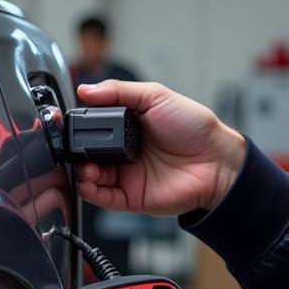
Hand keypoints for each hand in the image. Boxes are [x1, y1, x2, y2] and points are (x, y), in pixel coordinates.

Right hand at [75, 80, 245, 215]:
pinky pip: (104, 199)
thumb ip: (119, 91)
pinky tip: (88, 184)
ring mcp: (127, 175)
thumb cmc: (195, 128)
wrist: (217, 160)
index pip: (93, 128)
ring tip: (86, 168)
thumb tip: (87, 89)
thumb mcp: (156, 96)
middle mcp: (124, 152)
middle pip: (88, 155)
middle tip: (76, 150)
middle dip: (77, 154)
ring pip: (92, 178)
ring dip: (82, 174)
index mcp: (126, 127)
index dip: (81, 128)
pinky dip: (91, 193)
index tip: (71, 125)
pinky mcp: (132, 197)